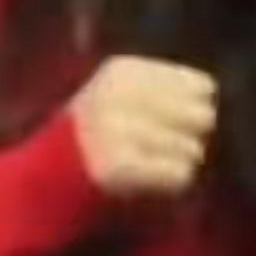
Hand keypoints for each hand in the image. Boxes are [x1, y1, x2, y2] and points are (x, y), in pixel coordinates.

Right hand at [70, 57, 217, 199]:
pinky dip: (171, 184)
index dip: (193, 110)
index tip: (166, 122)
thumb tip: (211, 93)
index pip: (202, 87)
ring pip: (193, 149)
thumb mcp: (121, 95)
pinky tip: (147, 182)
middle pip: (203, 116)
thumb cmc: (96, 136)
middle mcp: (118, 95)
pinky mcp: (120, 167)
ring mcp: (117, 130)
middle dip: (190, 136)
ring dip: (177, 163)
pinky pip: (180, 174)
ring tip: (147, 165)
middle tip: (161, 147)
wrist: (44, 182)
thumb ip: (168, 90)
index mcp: (122, 71)